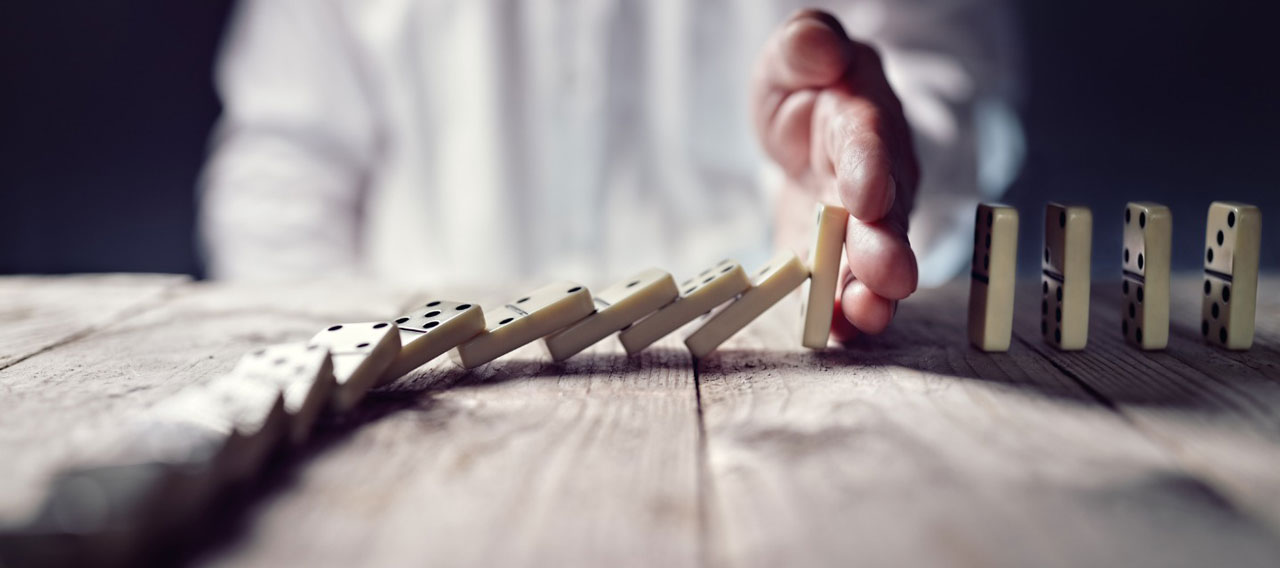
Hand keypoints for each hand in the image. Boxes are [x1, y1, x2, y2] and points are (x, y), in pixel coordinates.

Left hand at [753, 9, 919, 340]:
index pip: (869, 141)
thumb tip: (819, 45)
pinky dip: (840, 315)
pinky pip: (840, 289)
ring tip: (868, 318)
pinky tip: (837, 335)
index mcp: (862, 119)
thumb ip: (806, 44)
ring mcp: (859, 226)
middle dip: (885, 247)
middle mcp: (874, 179)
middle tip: (889, 278)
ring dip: (870, 292)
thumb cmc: (807, 86)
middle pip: (885, 215)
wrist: (809, 127)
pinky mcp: (833, 258)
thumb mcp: (796, 53)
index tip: (869, 196)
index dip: (870, 168)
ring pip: (871, 261)